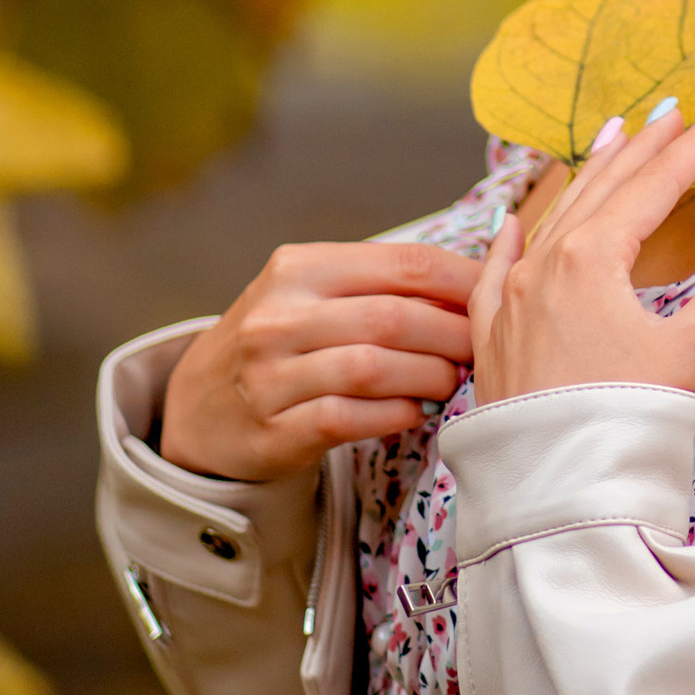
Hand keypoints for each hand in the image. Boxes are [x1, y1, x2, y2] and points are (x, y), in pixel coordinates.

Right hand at [159, 240, 484, 479]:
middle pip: (393, 318)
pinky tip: (415, 412)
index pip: (402, 263)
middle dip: (453, 334)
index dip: (462, 280)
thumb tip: (481, 276)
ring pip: (373, 369)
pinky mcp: (273, 431)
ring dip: (429, 376)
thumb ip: (381, 283)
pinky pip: (349, 419)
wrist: (198, 408)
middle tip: (483, 349)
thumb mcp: (313, 294)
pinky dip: (395, 415)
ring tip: (453, 381)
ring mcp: (270, 377)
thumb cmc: (279, 342)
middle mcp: (279, 318)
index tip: (497, 297)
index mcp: (298, 268)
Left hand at [469, 98, 694, 406]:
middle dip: (646, 148)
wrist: (557, 503)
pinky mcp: (491, 340)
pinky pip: (495, 271)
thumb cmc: (630, 425)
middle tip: (678, 111)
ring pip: (552, 220)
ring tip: (613, 137)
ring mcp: (509, 302)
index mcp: (592, 260)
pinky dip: (513, 239)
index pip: (656, 185)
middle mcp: (542, 267)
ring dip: (588, 178)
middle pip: (603, 189)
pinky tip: (513, 222)